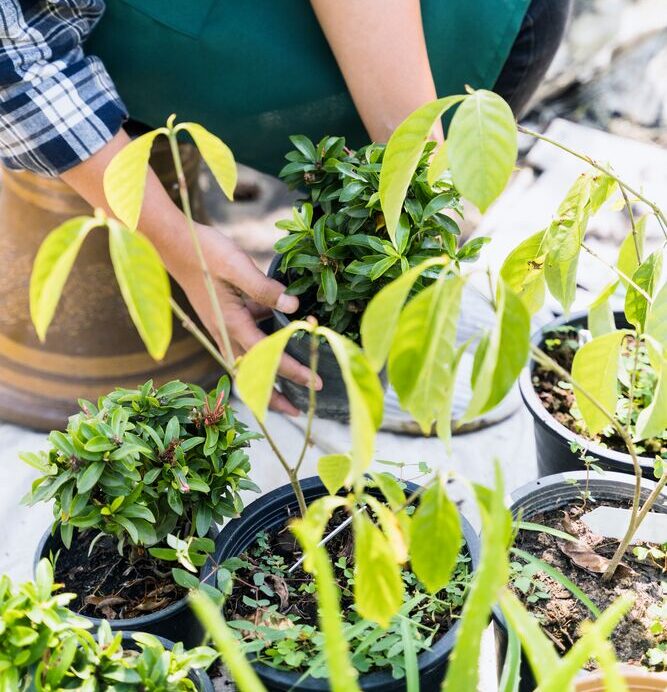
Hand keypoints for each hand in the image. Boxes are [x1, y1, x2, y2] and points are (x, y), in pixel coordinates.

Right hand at [158, 222, 321, 415]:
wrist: (175, 244)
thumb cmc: (205, 252)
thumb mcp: (237, 265)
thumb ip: (265, 288)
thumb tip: (294, 307)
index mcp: (231, 323)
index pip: (267, 356)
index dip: (291, 371)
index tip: (314, 382)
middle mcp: (225, 332)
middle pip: (252, 375)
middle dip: (273, 396)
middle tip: (298, 411)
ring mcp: (223, 327)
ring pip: (249, 363)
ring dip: (267, 379)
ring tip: (291, 390)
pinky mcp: (223, 318)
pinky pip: (245, 343)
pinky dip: (262, 352)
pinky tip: (282, 339)